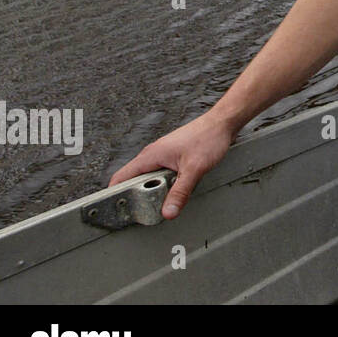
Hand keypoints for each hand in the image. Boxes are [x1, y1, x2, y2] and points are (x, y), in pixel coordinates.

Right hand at [108, 111, 235, 219]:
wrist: (222, 123)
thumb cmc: (208, 138)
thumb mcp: (194, 169)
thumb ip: (180, 192)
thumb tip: (167, 213)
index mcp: (150, 156)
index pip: (120, 178)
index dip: (115, 196)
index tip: (118, 212)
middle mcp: (152, 155)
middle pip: (133, 181)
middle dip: (136, 197)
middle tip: (143, 213)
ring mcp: (162, 155)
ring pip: (149, 178)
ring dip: (152, 191)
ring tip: (158, 205)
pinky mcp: (172, 157)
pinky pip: (161, 174)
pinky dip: (163, 184)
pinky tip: (173, 192)